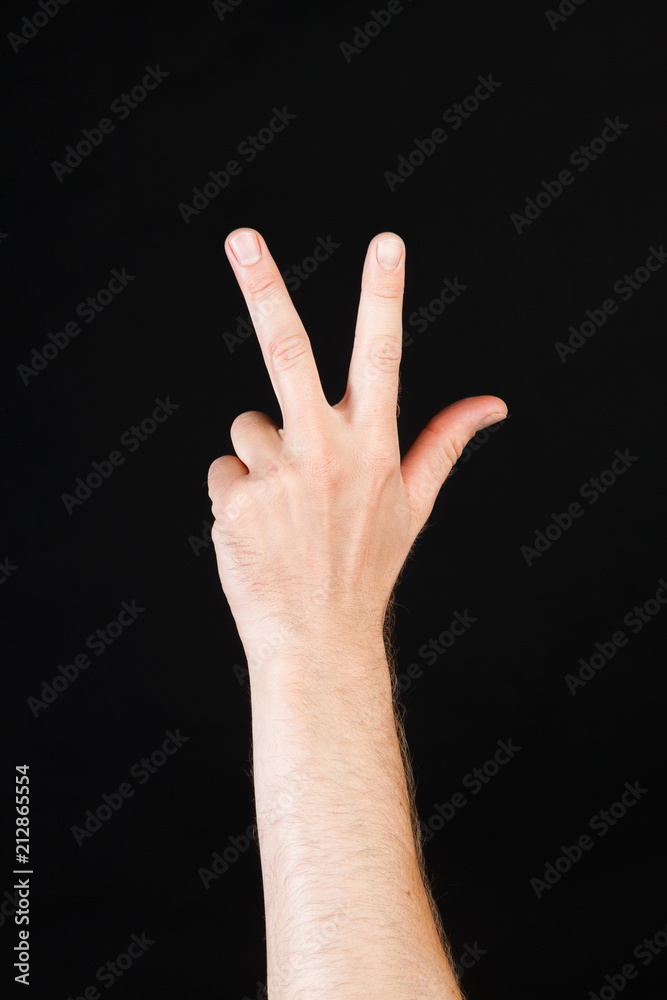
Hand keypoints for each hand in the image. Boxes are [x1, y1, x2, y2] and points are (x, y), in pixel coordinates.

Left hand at [208, 228, 506, 664]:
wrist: (316, 637)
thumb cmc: (367, 566)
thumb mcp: (415, 503)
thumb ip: (447, 441)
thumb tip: (494, 402)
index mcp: (374, 445)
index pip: (381, 355)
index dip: (383, 294)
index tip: (387, 242)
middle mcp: (327, 451)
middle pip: (287, 350)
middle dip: (263, 285)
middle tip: (241, 235)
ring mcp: (278, 475)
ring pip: (247, 425)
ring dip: (260, 456)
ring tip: (285, 508)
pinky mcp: (236, 499)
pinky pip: (224, 469)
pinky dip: (237, 492)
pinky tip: (260, 530)